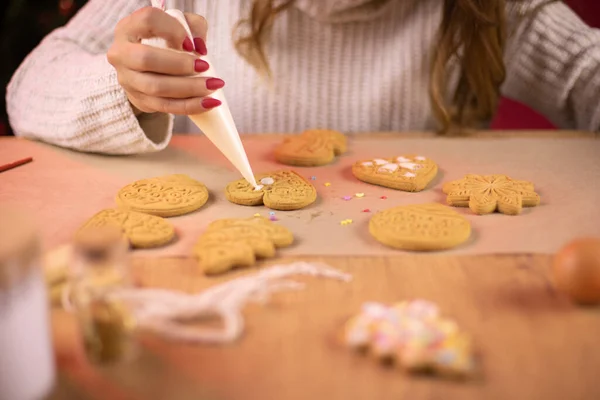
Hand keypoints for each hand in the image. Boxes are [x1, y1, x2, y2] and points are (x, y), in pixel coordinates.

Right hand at [107, 7, 222, 115]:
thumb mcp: (179, 25)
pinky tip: (208, 103)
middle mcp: (121, 53)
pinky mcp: (138, 100)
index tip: (192, 43)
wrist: (150, 66)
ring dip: (188, 88)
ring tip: (212, 86)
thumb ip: (193, 27)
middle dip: (179, 64)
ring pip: (156, 87)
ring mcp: (127, 79)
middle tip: (205, 66)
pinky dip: (189, 106)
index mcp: (128, 28)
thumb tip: (199, 48)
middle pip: (146, 58)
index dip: (173, 30)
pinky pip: (165, 106)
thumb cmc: (166, 40)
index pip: (148, 20)